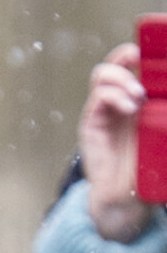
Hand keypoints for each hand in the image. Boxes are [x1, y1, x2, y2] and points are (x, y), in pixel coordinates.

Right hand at [79, 43, 152, 242]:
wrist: (127, 202)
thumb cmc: (151, 173)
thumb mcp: (165, 140)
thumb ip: (165, 118)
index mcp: (141, 102)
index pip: (135, 69)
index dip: (140, 55)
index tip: (153, 50)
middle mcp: (120, 101)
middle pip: (115, 64)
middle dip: (125, 56)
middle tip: (140, 60)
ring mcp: (104, 111)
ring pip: (102, 75)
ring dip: (120, 77)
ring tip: (137, 95)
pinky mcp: (92, 123)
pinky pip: (98, 97)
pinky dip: (112, 95)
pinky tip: (129, 108)